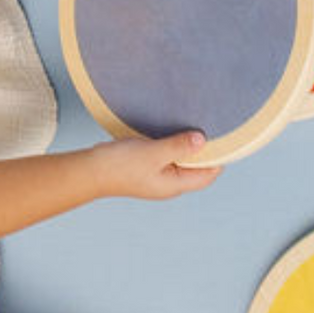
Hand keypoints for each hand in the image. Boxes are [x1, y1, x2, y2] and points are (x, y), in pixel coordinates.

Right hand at [89, 130, 222, 199]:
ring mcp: (158, 176)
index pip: (208, 174)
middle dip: (204, 151)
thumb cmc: (119, 165)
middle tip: (210, 128)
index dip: (218, 157)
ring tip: (193, 127)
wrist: (90, 170)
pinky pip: (167, 156)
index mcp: (175, 185)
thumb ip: (178, 146)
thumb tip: (202, 140)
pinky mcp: (148, 167)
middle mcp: (170, 183)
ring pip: (182, 161)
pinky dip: (173, 146)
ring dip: (187, 147)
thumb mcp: (153, 153)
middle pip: (197, 168)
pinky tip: (172, 131)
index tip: (224, 137)